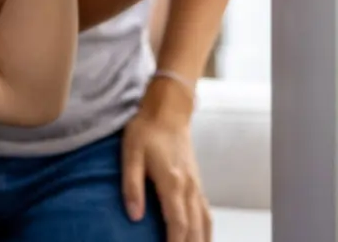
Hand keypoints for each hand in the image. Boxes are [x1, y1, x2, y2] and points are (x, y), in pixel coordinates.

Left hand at [122, 85, 210, 241]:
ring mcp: (196, 185)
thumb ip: (132, 184)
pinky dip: (206, 231)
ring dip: (199, 241)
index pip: (178, 225)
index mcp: (172, 182)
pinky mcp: (197, 182)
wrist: (168, 110)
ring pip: (204, 224)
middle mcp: (189, 188)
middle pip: (194, 230)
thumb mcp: (131, 153)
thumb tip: (133, 216)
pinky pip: (206, 213)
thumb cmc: (146, 129)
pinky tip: (200, 238)